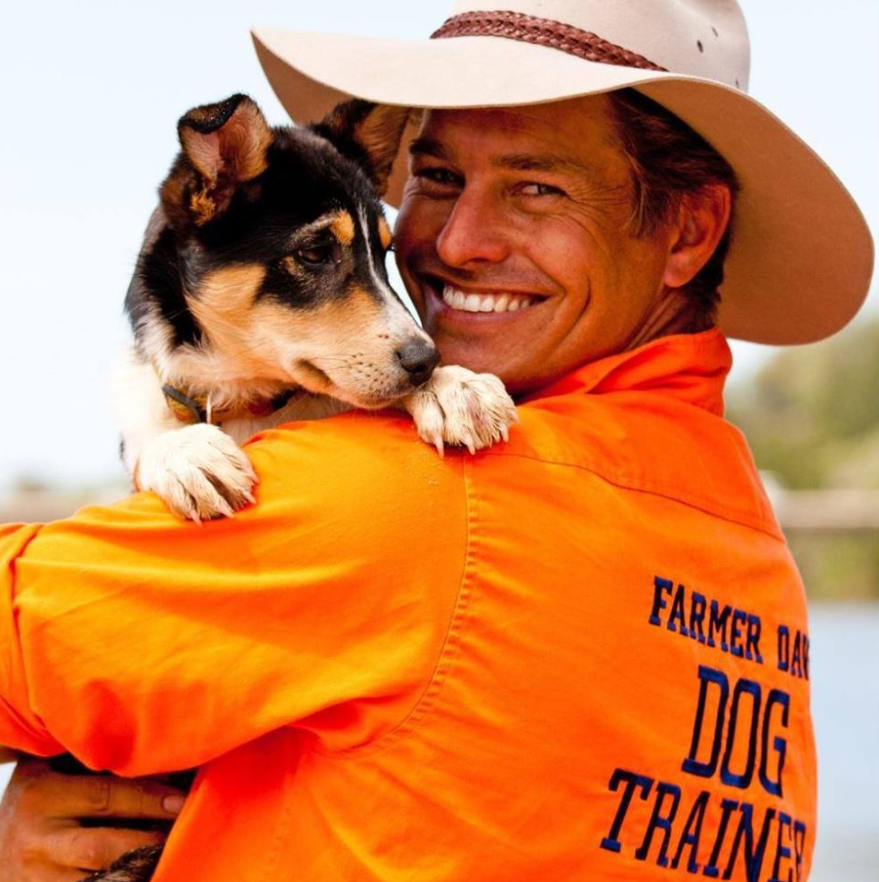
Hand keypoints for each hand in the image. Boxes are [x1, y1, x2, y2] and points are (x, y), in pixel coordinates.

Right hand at [0, 756, 184, 881]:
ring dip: (136, 872)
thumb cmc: (40, 794)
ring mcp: (35, 880)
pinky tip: (145, 873)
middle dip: (147, 843)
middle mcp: (36, 842)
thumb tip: (162, 756)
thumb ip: (96, 761)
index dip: (148, 799)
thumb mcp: (55, 768)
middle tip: (183, 832)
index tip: (182, 800)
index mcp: (41, 796)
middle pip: (103, 848)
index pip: (105, 797)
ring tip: (169, 858)